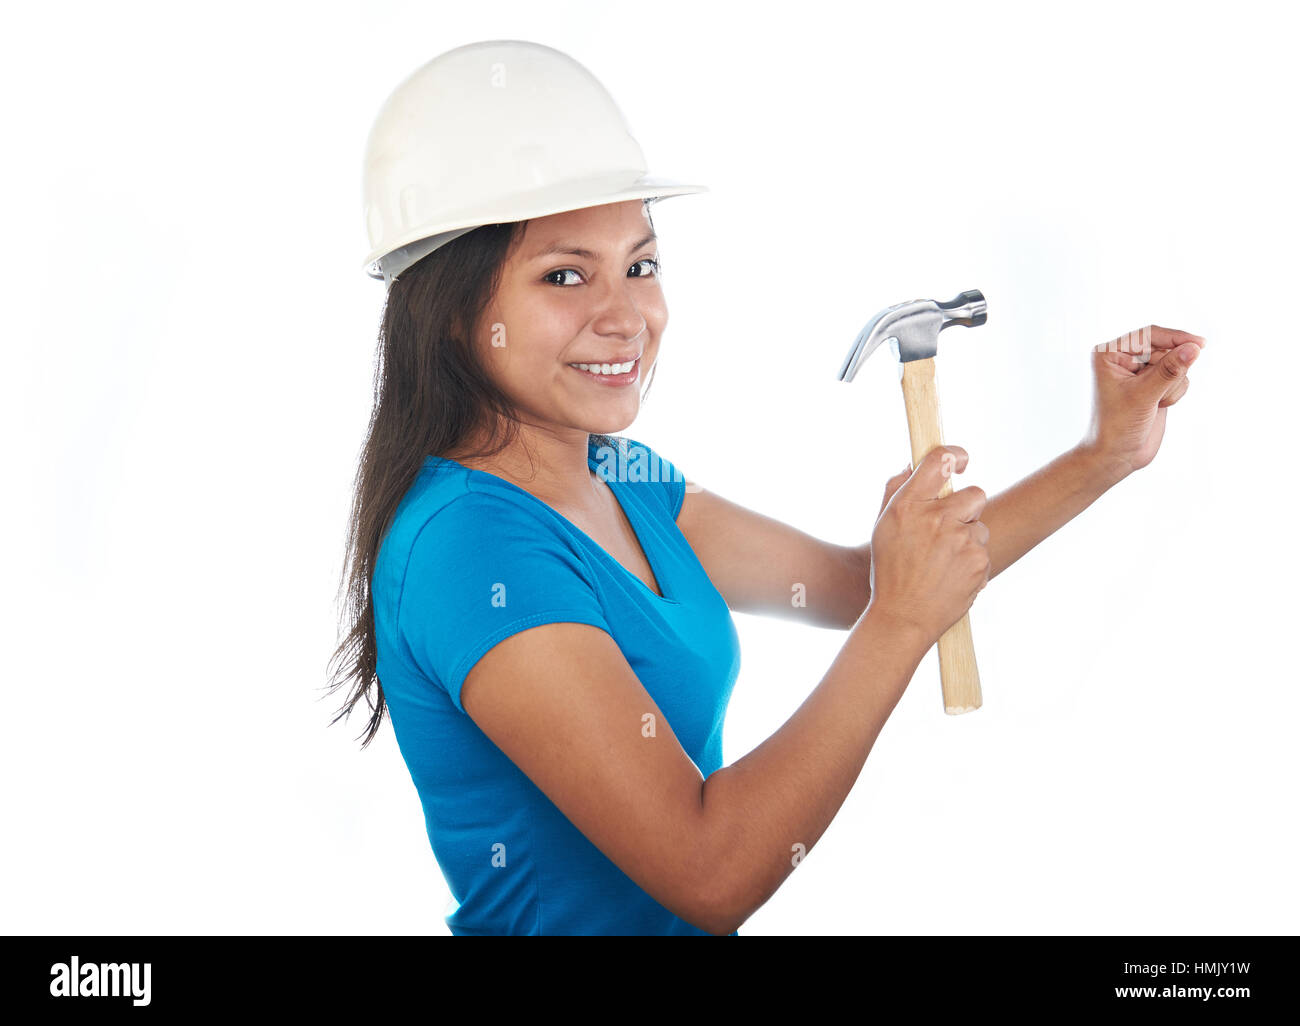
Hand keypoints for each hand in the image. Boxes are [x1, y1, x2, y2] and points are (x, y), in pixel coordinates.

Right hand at [867, 446, 990, 647]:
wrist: (903, 617)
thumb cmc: (890, 570)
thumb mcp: (883, 527)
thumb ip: (896, 489)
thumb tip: (912, 463)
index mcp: (908, 505)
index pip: (939, 461)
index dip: (955, 455)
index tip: (962, 461)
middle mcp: (935, 518)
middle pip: (975, 493)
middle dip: (967, 508)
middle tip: (949, 528)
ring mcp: (960, 540)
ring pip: (980, 526)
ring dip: (967, 538)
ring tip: (943, 561)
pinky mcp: (978, 561)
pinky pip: (983, 551)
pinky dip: (971, 562)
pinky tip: (951, 575)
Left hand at [1082, 324, 1204, 481]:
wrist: (1115, 455)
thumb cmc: (1118, 426)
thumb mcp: (1145, 396)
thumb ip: (1170, 370)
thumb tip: (1194, 348)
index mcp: (1110, 353)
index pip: (1149, 334)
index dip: (1176, 338)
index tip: (1200, 345)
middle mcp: (1124, 358)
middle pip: (1166, 348)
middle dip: (1171, 371)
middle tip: (1160, 394)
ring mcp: (1140, 371)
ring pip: (1177, 363)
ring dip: (1174, 384)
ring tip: (1156, 403)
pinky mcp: (1154, 384)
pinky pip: (1180, 378)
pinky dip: (1176, 392)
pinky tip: (1160, 406)